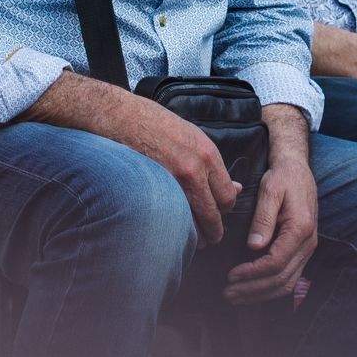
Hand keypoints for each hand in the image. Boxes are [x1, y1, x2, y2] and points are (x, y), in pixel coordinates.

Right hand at [114, 99, 239, 245]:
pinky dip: (174, 227)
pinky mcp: (151, 189)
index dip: (225, 209)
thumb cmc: (154, 123)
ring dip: (196, 234)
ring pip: (193, 221)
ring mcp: (172, 181)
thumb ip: (213, 165)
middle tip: (212, 237)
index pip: (227, 195)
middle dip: (214, 229)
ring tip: (195, 240)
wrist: (120, 116)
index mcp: (207, 154)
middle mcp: (194, 169)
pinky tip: (173, 231)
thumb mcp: (192, 136)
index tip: (219, 213)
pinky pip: (171, 217)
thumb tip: (236, 187)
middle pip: (214, 212)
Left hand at [224, 153, 318, 305]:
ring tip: (235, 296)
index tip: (231, 276)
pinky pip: (289, 278)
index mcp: (301, 228)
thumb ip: (263, 218)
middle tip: (227, 293)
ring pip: (287, 284)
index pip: (275, 262)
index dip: (252, 273)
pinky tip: (251, 290)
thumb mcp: (270, 190)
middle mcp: (308, 243)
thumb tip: (254, 246)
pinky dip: (270, 288)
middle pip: (281, 279)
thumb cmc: (282, 177)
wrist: (298, 170)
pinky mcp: (303, 251)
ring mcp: (308, 249)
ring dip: (260, 294)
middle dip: (253, 290)